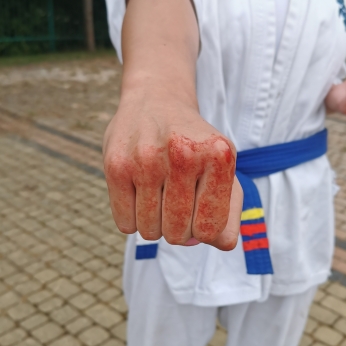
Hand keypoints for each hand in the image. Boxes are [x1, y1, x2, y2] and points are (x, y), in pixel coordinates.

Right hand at [103, 92, 242, 250]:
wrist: (156, 101)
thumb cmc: (194, 146)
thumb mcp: (223, 170)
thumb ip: (229, 212)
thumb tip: (220, 243)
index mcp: (218, 156)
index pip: (210, 229)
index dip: (202, 231)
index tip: (198, 214)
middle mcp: (184, 153)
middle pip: (178, 234)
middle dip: (178, 230)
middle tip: (176, 205)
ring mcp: (147, 159)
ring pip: (149, 232)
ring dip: (154, 225)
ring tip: (158, 198)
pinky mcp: (116, 165)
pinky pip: (124, 224)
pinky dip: (132, 220)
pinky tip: (139, 196)